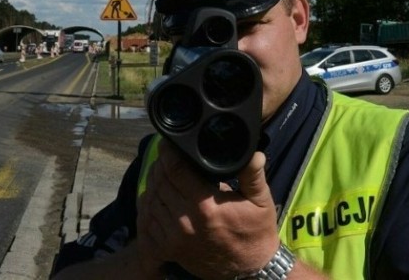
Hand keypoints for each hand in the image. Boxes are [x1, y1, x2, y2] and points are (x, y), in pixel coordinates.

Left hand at [137, 139, 279, 278]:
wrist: (248, 269)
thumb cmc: (255, 231)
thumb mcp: (260, 201)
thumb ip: (252, 175)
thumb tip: (253, 154)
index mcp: (206, 206)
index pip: (175, 171)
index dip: (169, 153)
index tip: (169, 142)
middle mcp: (185, 222)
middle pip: (160, 182)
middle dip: (161, 165)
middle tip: (168, 155)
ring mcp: (173, 238)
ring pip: (151, 200)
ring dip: (154, 183)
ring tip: (164, 172)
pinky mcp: (167, 249)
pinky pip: (148, 221)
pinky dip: (149, 205)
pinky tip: (158, 195)